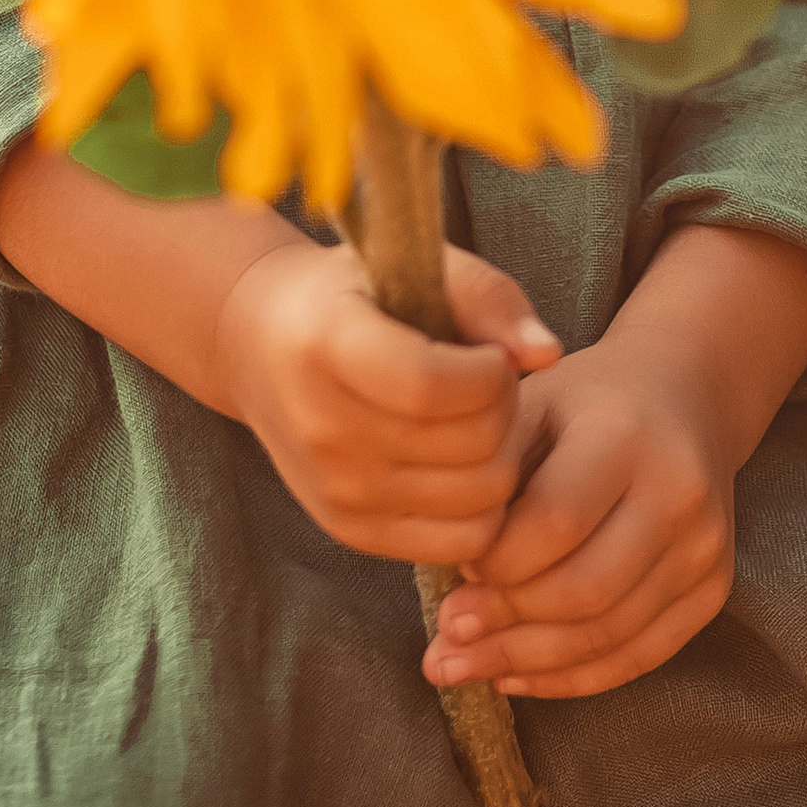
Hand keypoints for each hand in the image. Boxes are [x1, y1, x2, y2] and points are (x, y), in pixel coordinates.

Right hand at [211, 238, 560, 564]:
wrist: (258, 344)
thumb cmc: (351, 293)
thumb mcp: (409, 263)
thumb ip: (486, 296)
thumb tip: (548, 354)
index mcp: (328, 347)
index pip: (432, 386)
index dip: (488, 371)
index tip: (487, 353)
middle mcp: (324, 429)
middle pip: (469, 445)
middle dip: (502, 407)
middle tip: (486, 381)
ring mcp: (336, 491)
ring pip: (478, 498)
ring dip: (499, 455)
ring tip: (473, 419)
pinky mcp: (351, 532)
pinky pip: (460, 543)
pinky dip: (483, 506)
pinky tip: (464, 463)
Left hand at [422, 340, 734, 702]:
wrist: (686, 398)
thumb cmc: (587, 403)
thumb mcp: (533, 404)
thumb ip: (493, 477)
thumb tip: (461, 575)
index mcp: (626, 436)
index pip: (554, 522)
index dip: (496, 561)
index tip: (455, 567)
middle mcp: (679, 495)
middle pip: (584, 591)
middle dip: (506, 624)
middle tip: (447, 634)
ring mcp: (705, 548)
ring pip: (610, 635)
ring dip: (527, 663)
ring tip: (462, 666)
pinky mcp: (714, 590)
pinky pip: (639, 656)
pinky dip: (572, 678)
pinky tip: (517, 676)